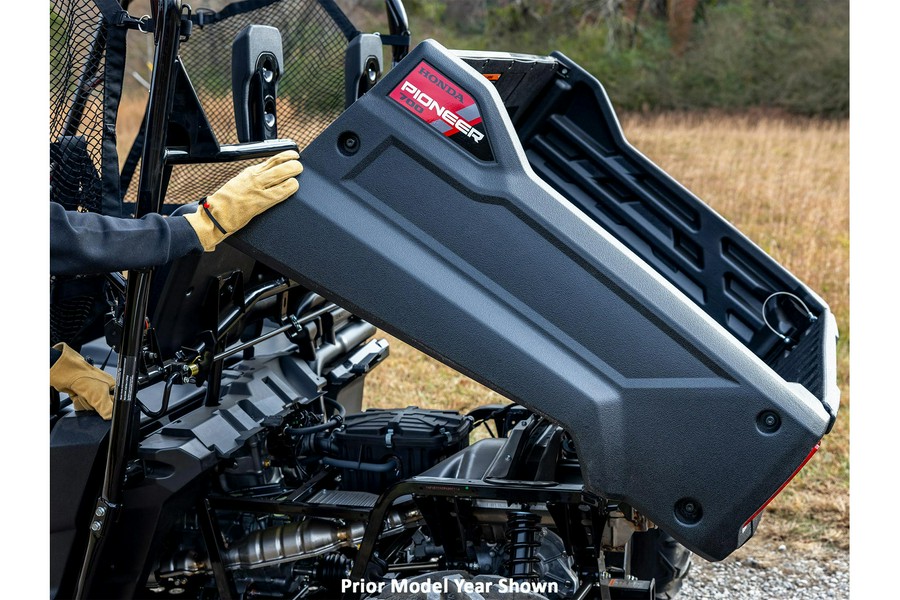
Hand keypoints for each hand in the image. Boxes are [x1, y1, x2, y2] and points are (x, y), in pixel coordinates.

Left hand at [50, 343, 113, 419]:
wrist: (65, 373)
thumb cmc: (83, 376)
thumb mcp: (100, 395)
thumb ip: (108, 409)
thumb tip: (111, 418)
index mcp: (112, 386)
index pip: (115, 404)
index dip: (108, 407)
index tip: (101, 406)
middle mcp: (103, 388)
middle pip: (102, 407)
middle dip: (93, 405)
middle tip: (90, 398)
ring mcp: (91, 391)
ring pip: (91, 407)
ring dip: (84, 403)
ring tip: (82, 395)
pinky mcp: (82, 393)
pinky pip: (82, 404)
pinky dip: (78, 402)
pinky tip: (77, 396)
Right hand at [184, 150, 302, 250]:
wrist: (214, 214)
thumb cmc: (225, 202)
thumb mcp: (239, 183)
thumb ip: (253, 180)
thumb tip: (268, 177)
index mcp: (249, 172)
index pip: (270, 160)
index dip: (284, 156)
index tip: (293, 155)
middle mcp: (254, 177)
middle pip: (277, 163)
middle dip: (291, 162)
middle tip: (298, 163)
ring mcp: (257, 188)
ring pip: (279, 174)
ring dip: (292, 170)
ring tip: (298, 170)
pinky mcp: (260, 201)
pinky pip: (278, 192)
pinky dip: (289, 187)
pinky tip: (294, 185)